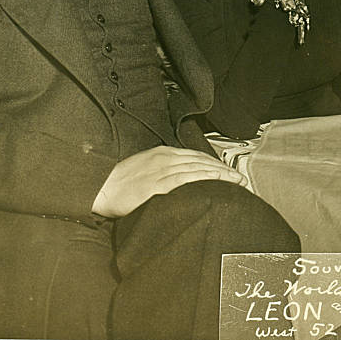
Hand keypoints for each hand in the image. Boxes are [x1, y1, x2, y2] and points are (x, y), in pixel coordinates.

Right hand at [91, 146, 246, 217]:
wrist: (101, 186)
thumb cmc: (120, 182)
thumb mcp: (144, 168)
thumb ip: (163, 171)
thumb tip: (181, 180)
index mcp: (162, 153)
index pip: (195, 156)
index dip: (214, 163)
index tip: (228, 170)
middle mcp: (165, 159)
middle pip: (201, 161)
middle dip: (223, 169)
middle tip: (240, 177)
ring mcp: (162, 171)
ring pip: (198, 169)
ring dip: (220, 174)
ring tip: (236, 181)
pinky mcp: (158, 185)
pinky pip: (187, 180)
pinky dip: (205, 179)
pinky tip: (217, 182)